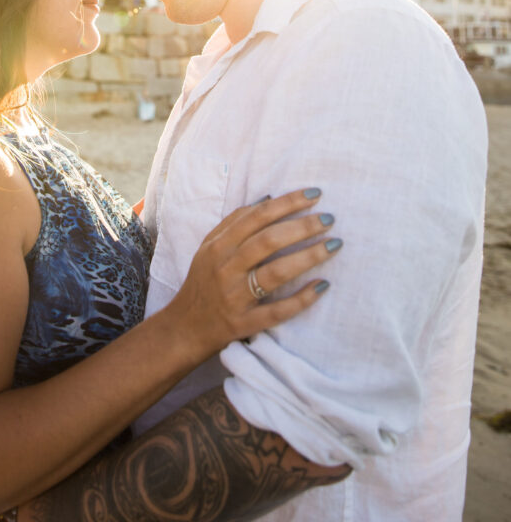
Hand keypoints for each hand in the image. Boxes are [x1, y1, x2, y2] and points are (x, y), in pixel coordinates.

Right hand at [171, 188, 338, 357]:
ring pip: (275, 273)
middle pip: (268, 241)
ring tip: (334, 245)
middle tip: (329, 219)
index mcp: (218, 246)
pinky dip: (301, 299)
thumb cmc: (203, 281)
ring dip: (308, 257)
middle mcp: (226, 268)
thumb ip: (234, 222)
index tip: (314, 194)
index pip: (256, 217)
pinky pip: (277, 311)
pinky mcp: (245, 323)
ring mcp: (235, 297)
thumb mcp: (209, 247)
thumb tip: (268, 199)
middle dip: (303, 227)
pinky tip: (322, 285)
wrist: (186, 327)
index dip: (287, 203)